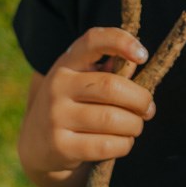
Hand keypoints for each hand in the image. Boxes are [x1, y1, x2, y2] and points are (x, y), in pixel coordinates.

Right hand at [18, 27, 155, 180]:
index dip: (121, 42)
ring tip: (135, 126)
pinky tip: (123, 142)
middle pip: (112, 86)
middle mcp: (58, 85)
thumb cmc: (73, 104)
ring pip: (112, 119)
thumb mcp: (83, 80)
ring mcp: (56, 115)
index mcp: (67, 62)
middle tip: (148, 109)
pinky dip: (124, 144)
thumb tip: (136, 61)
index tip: (143, 55)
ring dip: (134, 125)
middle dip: (140, 99)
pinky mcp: (59, 146)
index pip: (94, 40)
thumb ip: (110, 70)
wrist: (37, 143)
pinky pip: (106, 145)